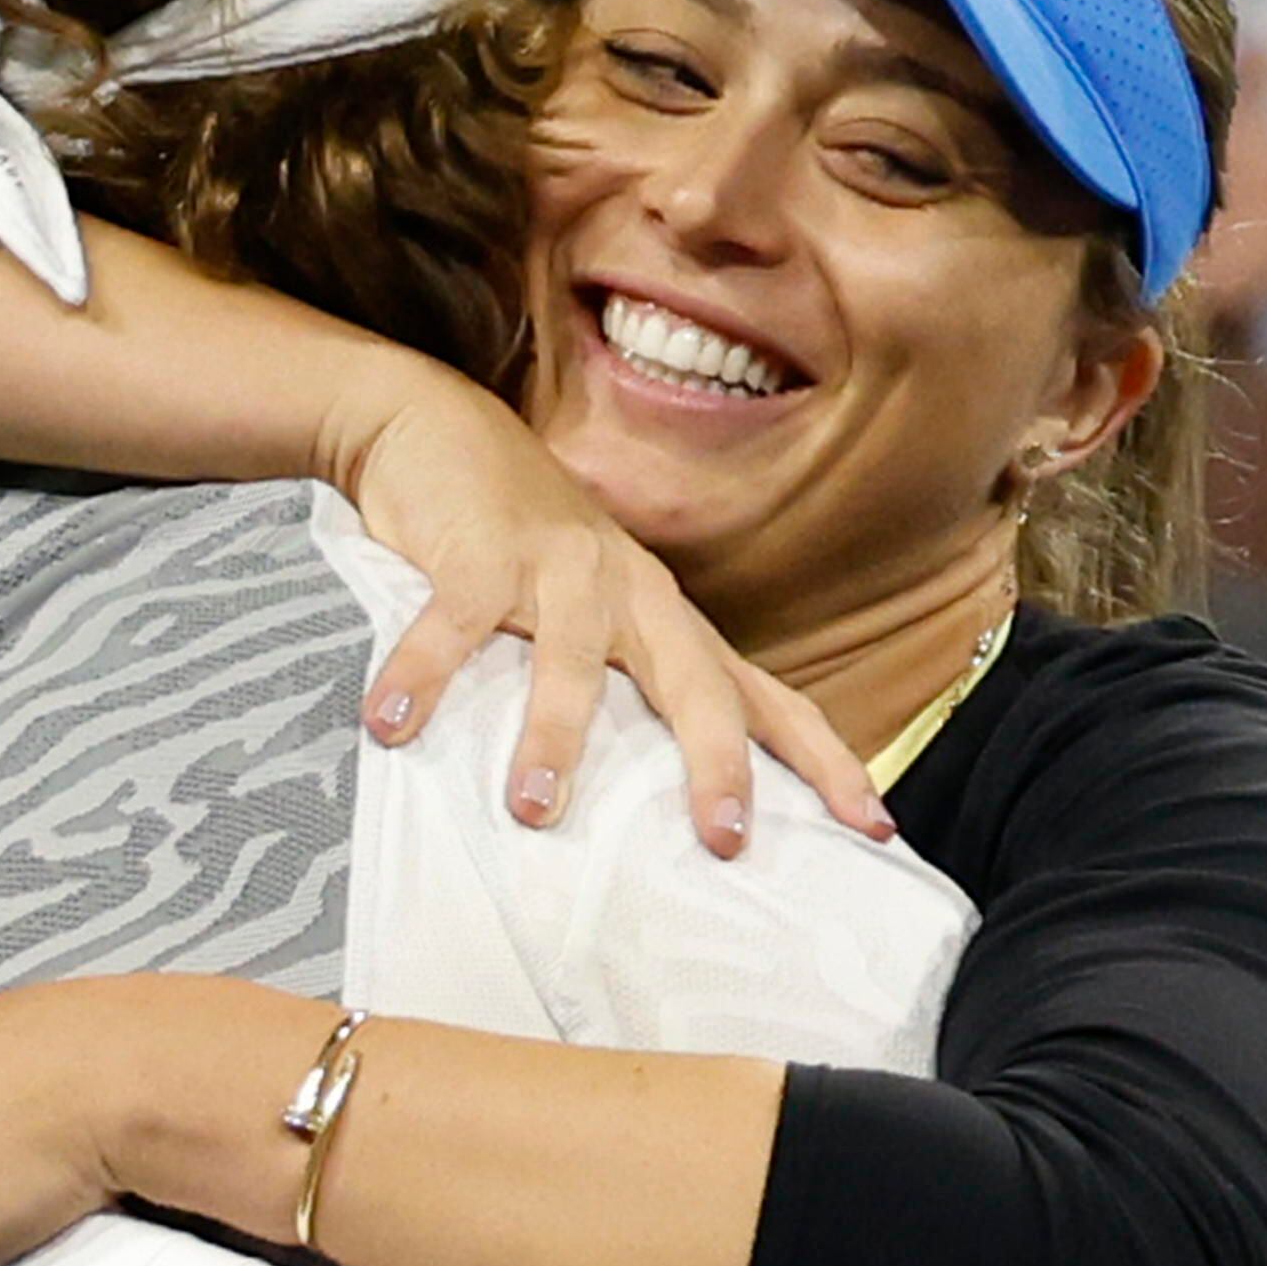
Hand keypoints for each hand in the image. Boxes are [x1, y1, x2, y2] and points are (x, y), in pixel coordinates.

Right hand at [320, 365, 892, 855]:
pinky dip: (423, 673)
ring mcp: (562, 569)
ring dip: (556, 737)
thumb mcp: (599, 614)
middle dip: (717, 763)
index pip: (768, 700)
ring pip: (574, 661)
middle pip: (697, 685)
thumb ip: (627, 689)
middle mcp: (635, 595)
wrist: (438, 425)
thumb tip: (652, 807)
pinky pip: (456, 622)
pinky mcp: (483, 551)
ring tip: (536, 811)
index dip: (823, 763)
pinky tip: (394, 723)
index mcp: (671, 623)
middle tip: (724, 839)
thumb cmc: (523, 544)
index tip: (872, 829)